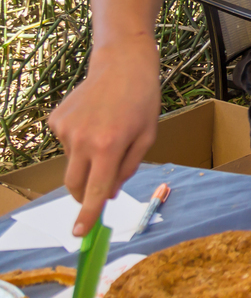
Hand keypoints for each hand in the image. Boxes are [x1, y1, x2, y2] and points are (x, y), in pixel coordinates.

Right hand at [49, 35, 161, 236]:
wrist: (121, 64)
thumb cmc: (141, 100)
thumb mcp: (146, 137)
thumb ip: (127, 168)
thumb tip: (107, 194)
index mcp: (109, 146)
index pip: (95, 190)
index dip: (87, 214)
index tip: (80, 233)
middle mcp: (83, 140)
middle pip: (75, 184)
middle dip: (84, 195)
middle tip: (98, 189)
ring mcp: (66, 129)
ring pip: (72, 162)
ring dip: (87, 159)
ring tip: (106, 131)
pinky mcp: (56, 120)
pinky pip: (67, 143)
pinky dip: (79, 140)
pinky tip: (94, 119)